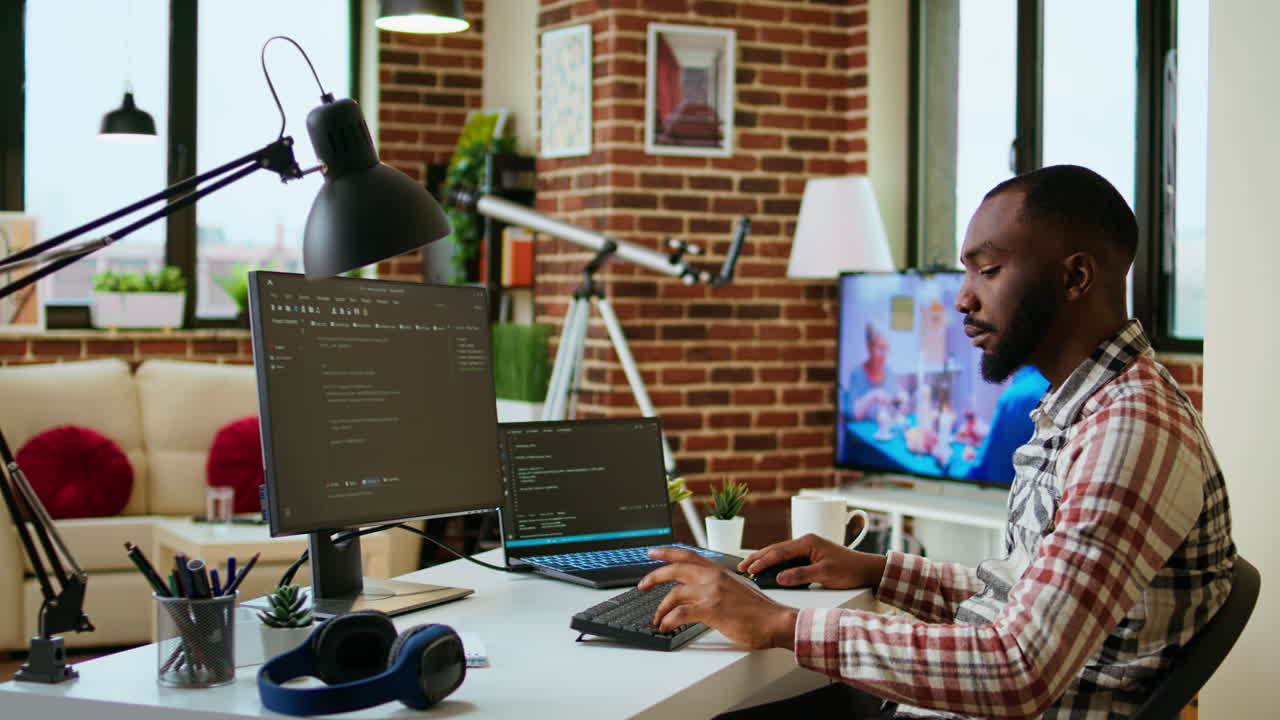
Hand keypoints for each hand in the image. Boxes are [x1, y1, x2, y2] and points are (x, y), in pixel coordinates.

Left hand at [638, 547, 798, 649]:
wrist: (777, 622)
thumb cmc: (760, 611)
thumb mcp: (736, 589)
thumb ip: (717, 587)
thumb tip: (699, 594)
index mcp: (719, 571)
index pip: (688, 554)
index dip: (667, 551)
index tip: (651, 551)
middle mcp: (713, 577)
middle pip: (675, 569)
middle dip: (653, 577)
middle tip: (641, 585)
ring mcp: (712, 592)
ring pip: (674, 594)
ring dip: (660, 608)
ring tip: (657, 619)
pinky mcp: (711, 610)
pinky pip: (679, 613)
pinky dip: (668, 621)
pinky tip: (666, 627)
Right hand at [738, 534, 886, 589]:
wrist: (867, 569)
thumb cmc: (850, 570)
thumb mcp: (825, 574)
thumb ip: (801, 575)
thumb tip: (779, 578)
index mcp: (807, 541)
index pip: (779, 552)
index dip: (762, 561)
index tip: (749, 570)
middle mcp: (805, 541)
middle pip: (775, 549)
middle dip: (757, 558)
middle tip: (741, 567)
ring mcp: (806, 547)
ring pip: (779, 553)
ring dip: (764, 560)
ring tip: (748, 568)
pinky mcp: (809, 555)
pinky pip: (786, 558)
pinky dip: (774, 563)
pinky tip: (766, 569)